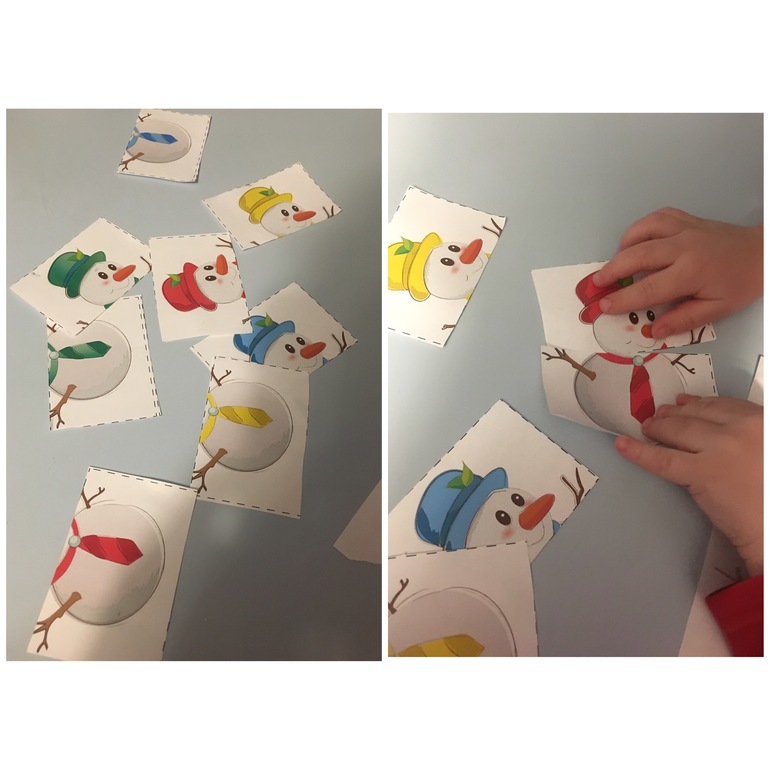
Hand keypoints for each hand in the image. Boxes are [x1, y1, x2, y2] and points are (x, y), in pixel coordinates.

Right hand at [592, 208, 762, 336]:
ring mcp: (684, 229)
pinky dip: (639, 229)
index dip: (622, 299)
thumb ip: (684, 320)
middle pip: (637, 256)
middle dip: (611, 271)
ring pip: (643, 232)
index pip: (648, 288)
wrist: (762, 252)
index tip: (603, 306)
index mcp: (691, 272)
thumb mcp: (717, 309)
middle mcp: (683, 247)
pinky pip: (654, 218)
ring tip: (615, 265)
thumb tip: (654, 331)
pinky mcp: (685, 219)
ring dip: (623, 248)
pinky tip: (635, 243)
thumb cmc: (740, 283)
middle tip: (595, 285)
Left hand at [615, 394, 762, 575]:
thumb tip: (710, 426)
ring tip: (646, 427)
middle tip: (659, 416)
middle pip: (698, 415)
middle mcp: (742, 428)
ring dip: (659, 427)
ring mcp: (721, 448)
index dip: (697, 404)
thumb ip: (744, 435)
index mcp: (760, 421)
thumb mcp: (765, 448)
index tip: (683, 403)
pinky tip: (623, 445)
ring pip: (679, 431)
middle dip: (674, 415)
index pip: (721, 406)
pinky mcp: (703, 472)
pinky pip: (663, 459)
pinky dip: (639, 451)